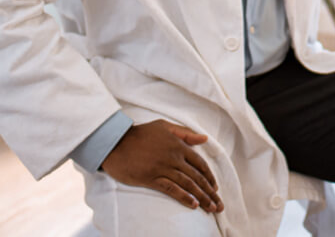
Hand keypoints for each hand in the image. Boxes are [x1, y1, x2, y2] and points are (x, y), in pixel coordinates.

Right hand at [101, 119, 222, 213]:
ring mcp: (163, 168)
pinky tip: (193, 204)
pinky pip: (171, 189)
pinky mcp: (151, 178)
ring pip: (187, 184)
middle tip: (219, 205)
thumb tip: (204, 139)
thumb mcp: (164, 127)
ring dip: (201, 197)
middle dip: (210, 192)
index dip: (209, 177)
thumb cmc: (140, 134)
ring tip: (210, 208)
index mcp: (178, 146)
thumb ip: (185, 133)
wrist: (116, 142)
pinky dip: (184, 197)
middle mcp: (174, 158)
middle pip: (197, 177)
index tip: (215, 188)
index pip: (200, 164)